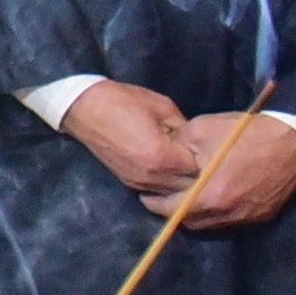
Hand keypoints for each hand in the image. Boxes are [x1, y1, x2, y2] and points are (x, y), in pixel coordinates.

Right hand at [57, 80, 196, 196]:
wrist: (85, 108)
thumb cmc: (124, 101)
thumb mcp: (163, 108)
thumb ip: (184, 129)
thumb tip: (198, 143)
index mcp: (162, 156)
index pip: (198, 169)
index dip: (207, 159)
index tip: (210, 148)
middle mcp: (151, 176)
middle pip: (187, 187)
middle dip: (197, 174)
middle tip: (203, 158)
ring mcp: (138, 182)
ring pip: (172, 193)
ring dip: (182, 182)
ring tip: (186, 163)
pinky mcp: (129, 182)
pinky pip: (156, 190)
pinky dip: (166, 183)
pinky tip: (169, 168)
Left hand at [143, 108, 295, 229]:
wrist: (294, 138)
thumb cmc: (245, 132)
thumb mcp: (201, 130)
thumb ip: (177, 148)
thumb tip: (164, 155)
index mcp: (209, 196)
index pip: (171, 210)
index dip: (155, 204)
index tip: (145, 195)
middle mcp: (227, 214)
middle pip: (190, 221)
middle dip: (174, 210)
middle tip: (165, 195)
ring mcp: (247, 217)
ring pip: (212, 222)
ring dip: (197, 212)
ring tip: (188, 195)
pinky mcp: (263, 215)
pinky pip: (232, 218)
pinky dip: (219, 211)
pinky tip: (216, 194)